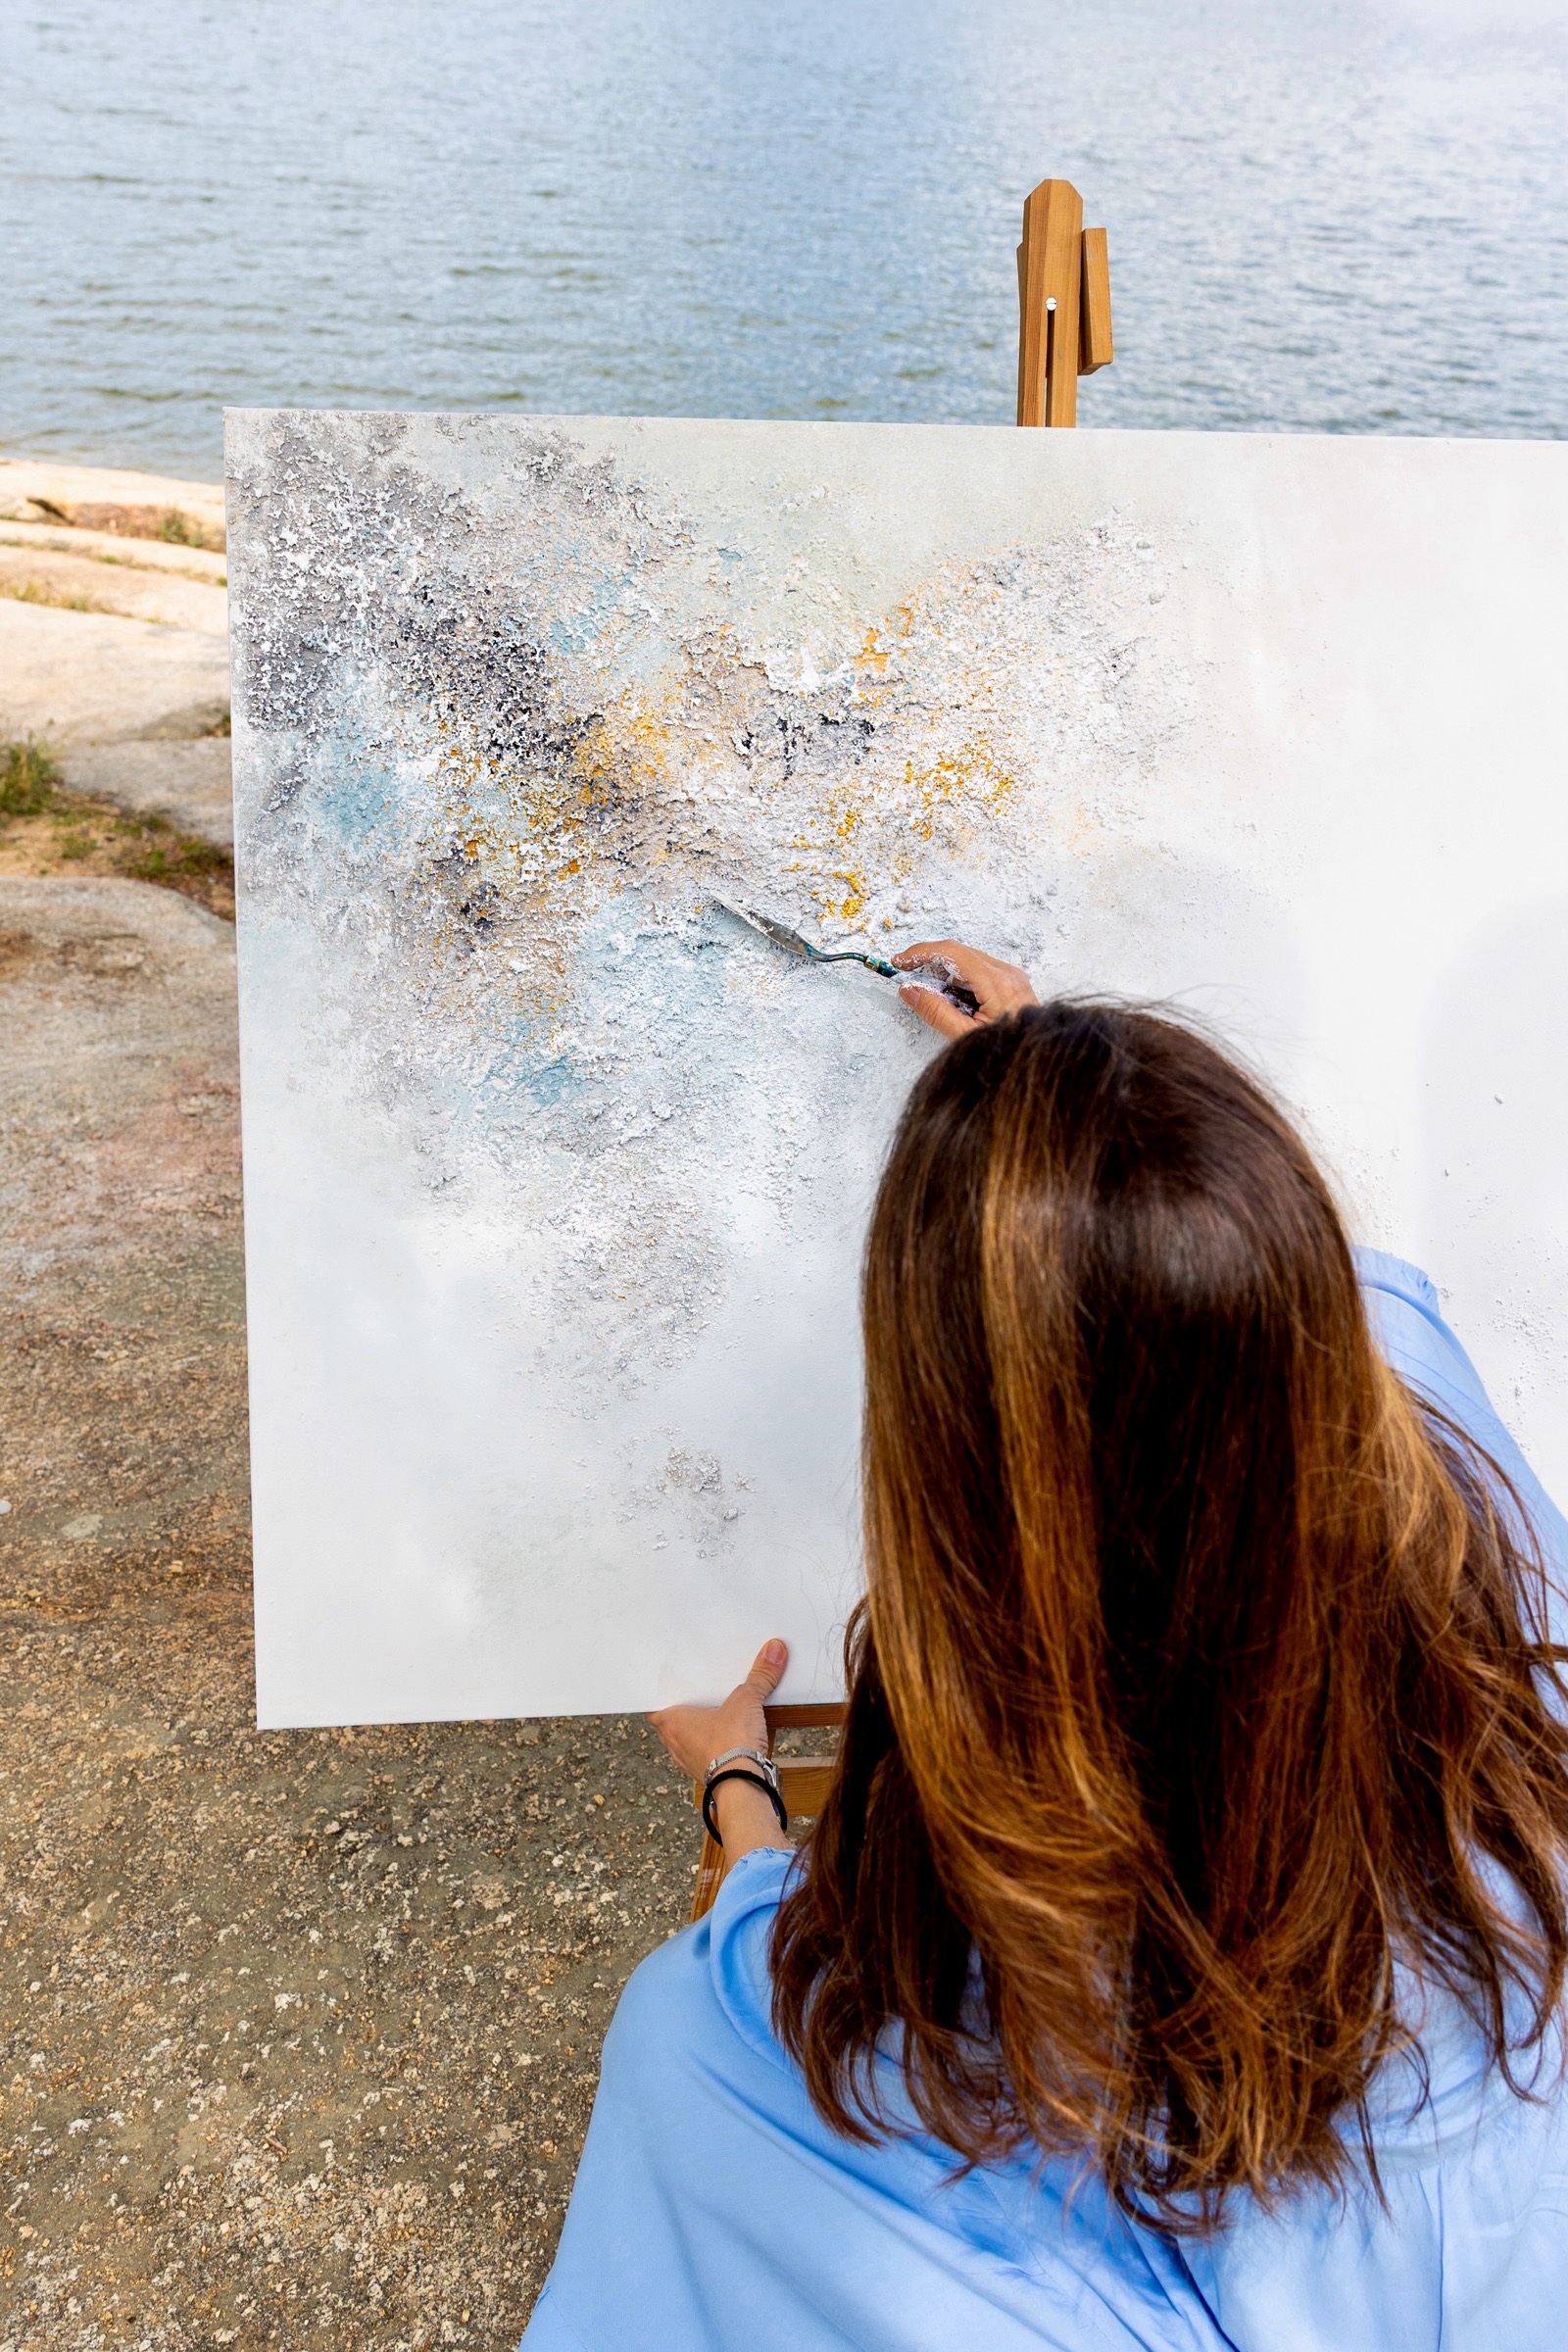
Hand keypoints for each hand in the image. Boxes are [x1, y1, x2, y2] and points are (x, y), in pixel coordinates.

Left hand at [651, 1640, 790, 1864]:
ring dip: (698, 1729)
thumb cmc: (731, 1746)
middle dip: (683, 1709)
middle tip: (696, 1693)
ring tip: (714, 1714)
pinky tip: (728, 1738)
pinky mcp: (707, 1773)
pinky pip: (705, 1755)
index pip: (652, 1705)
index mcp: (671, 1722)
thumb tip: (774, 1651)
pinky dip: (713, 1746)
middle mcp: (674, 1743)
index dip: (659, 1693)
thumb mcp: (747, 1701)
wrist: (743, 1787)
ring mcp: (689, 1761)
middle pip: (670, 1722)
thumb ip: (759, 1676)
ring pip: (686, 1740)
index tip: (665, 1683)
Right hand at [893, 938, 1038, 1040]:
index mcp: (996, 983)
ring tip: (933, 995)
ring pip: (969, 961)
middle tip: (907, 974)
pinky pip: (980, 971)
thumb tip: (910, 990)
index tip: (901, 961)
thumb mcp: (965, 1036)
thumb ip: (936, 1012)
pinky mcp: (1012, 983)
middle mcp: (1007, 974)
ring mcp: (1012, 977)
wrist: (1036, 1057)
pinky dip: (961, 980)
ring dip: (946, 972)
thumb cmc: (1007, 1050)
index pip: (952, 953)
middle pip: (960, 953)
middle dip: (930, 961)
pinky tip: (955, 1000)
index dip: (922, 953)